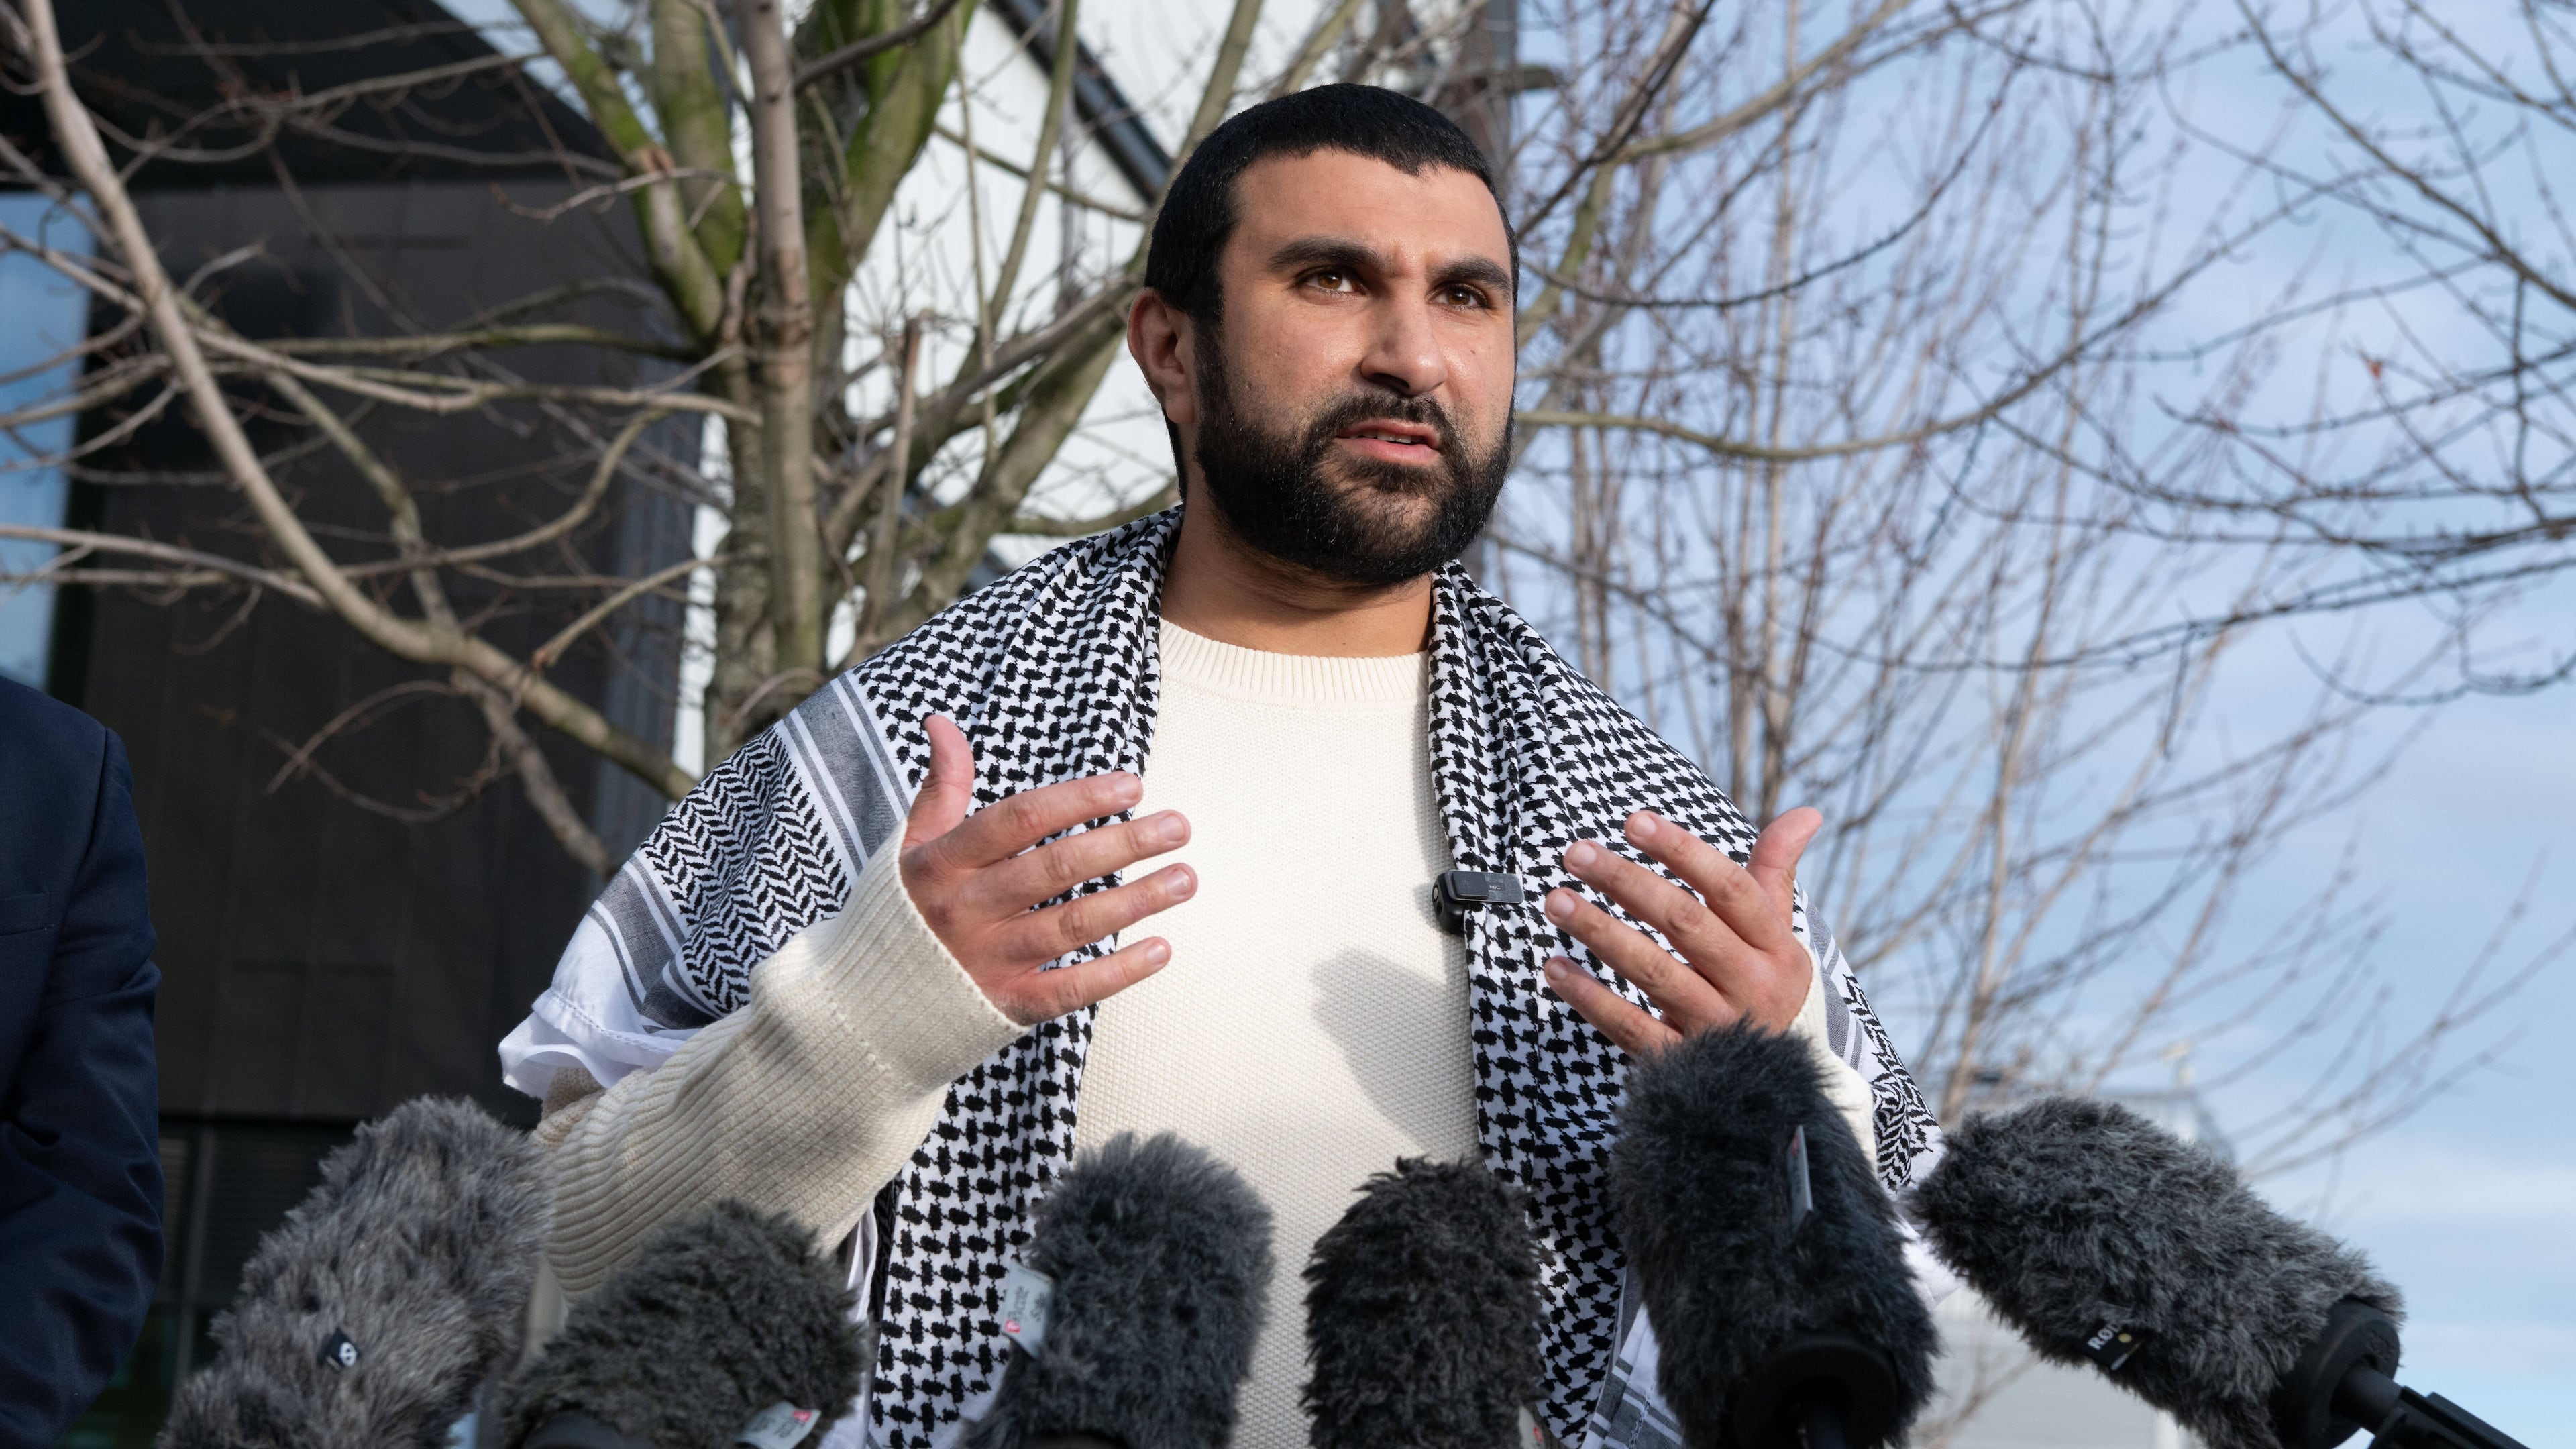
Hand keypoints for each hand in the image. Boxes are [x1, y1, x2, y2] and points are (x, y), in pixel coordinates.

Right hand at [899, 715, 1193, 1024]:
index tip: (1133, 784)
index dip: (1077, 799)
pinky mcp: (1004, 1007)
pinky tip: (1163, 949)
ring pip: (1070, 926)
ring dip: (1135, 902)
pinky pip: (1068, 990)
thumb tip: (940, 721)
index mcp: (943, 863)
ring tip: (1186, 878)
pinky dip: (1118, 973)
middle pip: (1054, 870)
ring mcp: (985, 961)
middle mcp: (965, 910)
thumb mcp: (911, 846)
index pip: (1019, 819)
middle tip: (1180, 826)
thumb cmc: (904, 911)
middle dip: (1123, 844)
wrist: (865, 1005)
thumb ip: (940, 786)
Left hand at [1538, 807, 1821, 1055]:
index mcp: (1775, 948)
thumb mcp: (1779, 936)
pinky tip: (1556, 967)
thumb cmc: (1766, 989)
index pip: (1729, 888)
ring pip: (1653, 972)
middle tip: (1577, 853)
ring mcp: (1716, 1025)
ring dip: (1600, 932)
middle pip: (1685, 924)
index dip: (1682, 851)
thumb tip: (1806, 811)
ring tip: (1557, 900)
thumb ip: (1776, 872)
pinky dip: (1590, 997)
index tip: (1634, 821)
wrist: (1780, 1086)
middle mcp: (1751, 985)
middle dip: (1627, 883)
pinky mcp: (1683, 1061)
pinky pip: (1631, 1027)